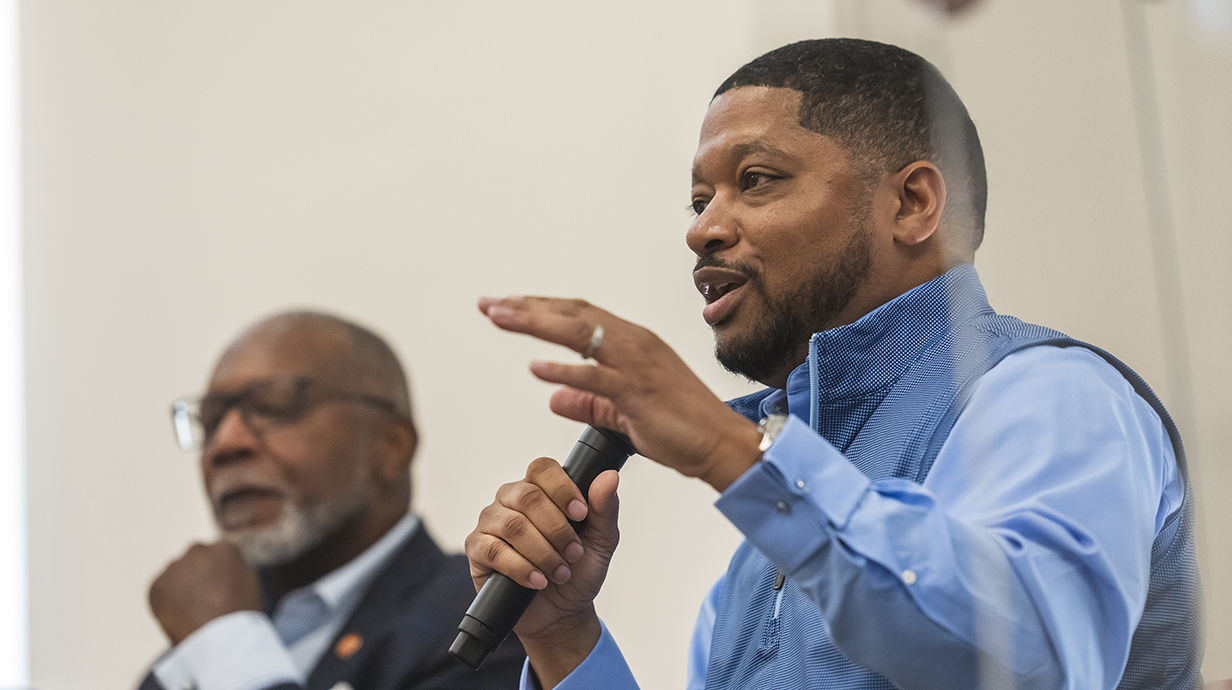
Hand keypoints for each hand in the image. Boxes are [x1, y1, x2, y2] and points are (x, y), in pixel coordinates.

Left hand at [148, 541, 261, 644]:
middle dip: (198, 572)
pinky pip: (161, 588)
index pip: (218, 554)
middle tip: (203, 598)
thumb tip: (224, 567)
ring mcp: (174, 567)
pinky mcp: (157, 584)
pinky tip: (179, 614)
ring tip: (190, 609)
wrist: (217, 637)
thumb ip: (235, 568)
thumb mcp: (250, 582)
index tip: (219, 588)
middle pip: (195, 558)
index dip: (219, 572)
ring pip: (176, 572)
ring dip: (181, 584)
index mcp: (223, 549)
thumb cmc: (239, 613)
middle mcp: (197, 550)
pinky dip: (166, 599)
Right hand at [465, 458, 619, 686]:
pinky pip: (494, 551)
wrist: (562, 612)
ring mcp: (491, 522)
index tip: (581, 514)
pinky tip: (538, 581)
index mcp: (540, 489)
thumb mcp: (602, 540)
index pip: (543, 469)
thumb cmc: (579, 570)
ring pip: (513, 525)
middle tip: (574, 553)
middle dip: (557, 529)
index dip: (562, 488)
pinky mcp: (477, 549)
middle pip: (527, 496)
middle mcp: (510, 499)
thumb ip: (604, 507)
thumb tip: (609, 476)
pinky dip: (522, 568)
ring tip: (560, 572)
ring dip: (543, 552)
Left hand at [478, 296, 762, 490]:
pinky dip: (565, 369)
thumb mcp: (622, 413)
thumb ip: (588, 402)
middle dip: (526, 307)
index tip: (504, 307)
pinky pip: (596, 375)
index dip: (539, 308)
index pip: (578, 314)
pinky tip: (536, 367)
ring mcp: (637, 364)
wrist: (719, 444)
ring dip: (536, 322)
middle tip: (488, 304)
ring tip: (500, 318)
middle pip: (572, 314)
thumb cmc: (679, 427)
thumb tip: (553, 396)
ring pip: (580, 333)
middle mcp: (634, 343)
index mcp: (632, 342)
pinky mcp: (639, 391)